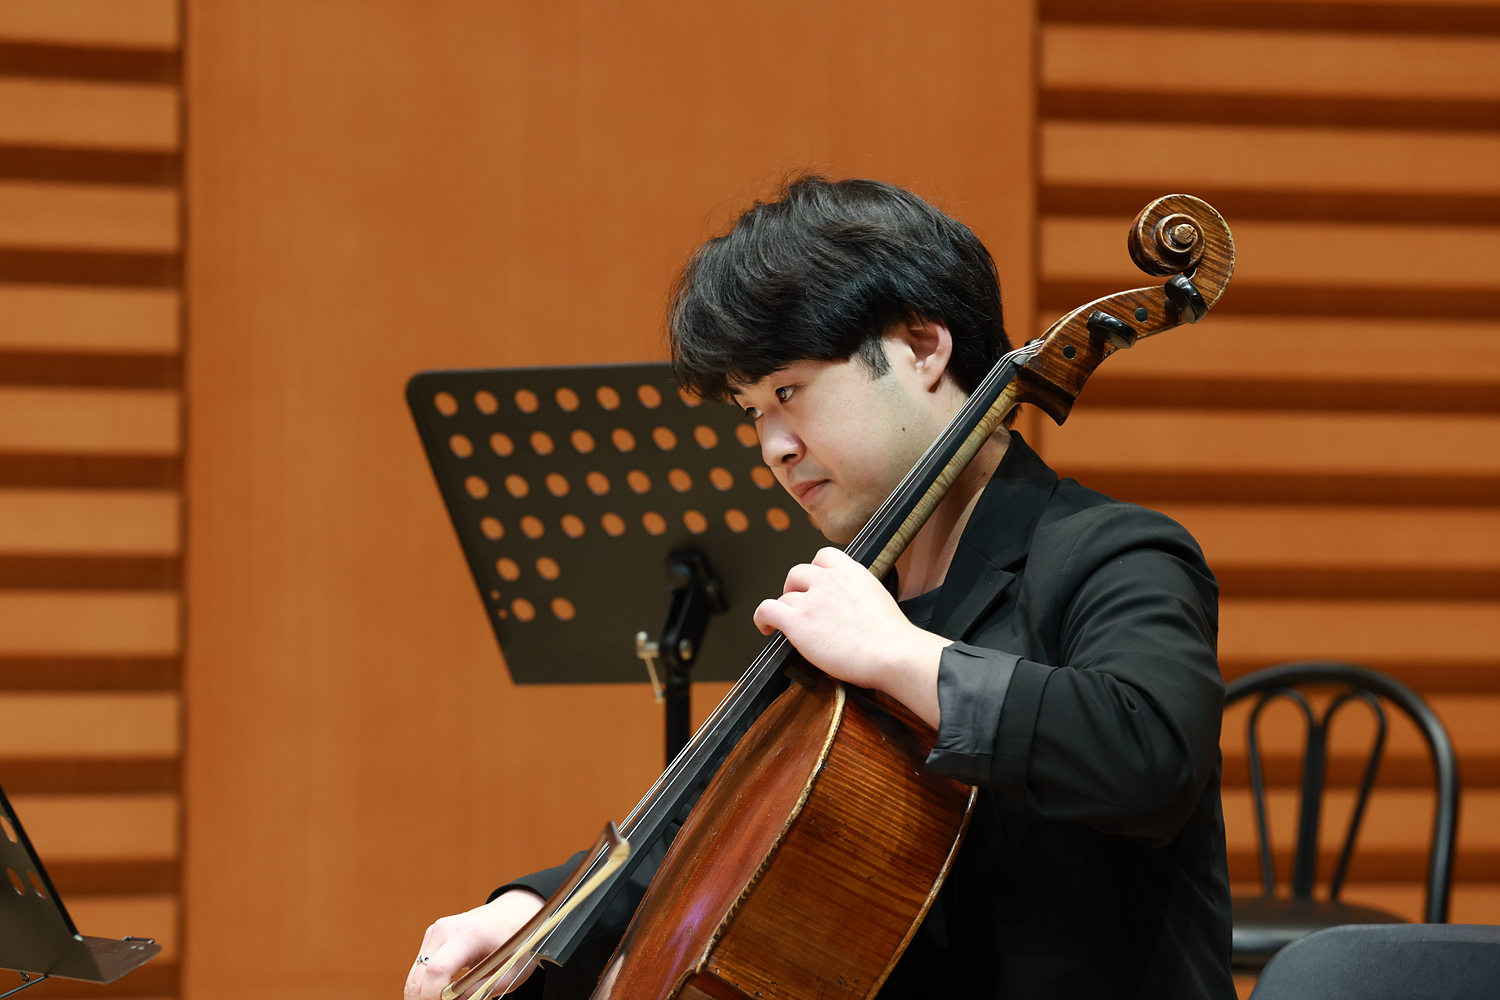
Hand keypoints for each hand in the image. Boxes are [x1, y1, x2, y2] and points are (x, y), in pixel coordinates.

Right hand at [404, 889, 544, 999]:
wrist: (514, 913)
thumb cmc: (517, 942)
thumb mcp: (507, 973)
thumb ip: (477, 991)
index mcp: (469, 933)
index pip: (438, 971)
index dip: (434, 998)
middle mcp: (446, 929)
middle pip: (420, 976)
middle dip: (427, 999)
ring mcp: (435, 930)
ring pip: (415, 975)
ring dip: (426, 992)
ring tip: (450, 997)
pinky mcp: (432, 936)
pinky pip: (420, 969)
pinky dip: (427, 984)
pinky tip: (445, 991)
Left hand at [752, 547, 946, 727]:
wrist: (894, 654)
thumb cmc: (894, 640)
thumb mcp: (879, 601)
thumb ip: (859, 597)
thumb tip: (851, 610)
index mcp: (852, 572)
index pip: (823, 556)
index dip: (814, 571)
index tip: (814, 585)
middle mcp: (829, 580)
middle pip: (798, 573)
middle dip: (795, 588)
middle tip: (799, 605)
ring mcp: (812, 600)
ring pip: (784, 595)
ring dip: (784, 609)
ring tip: (784, 624)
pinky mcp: (798, 622)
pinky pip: (767, 609)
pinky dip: (762, 618)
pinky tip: (766, 628)